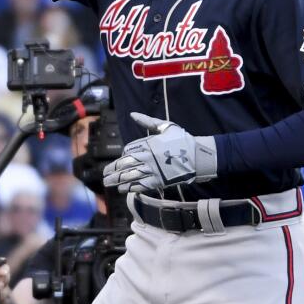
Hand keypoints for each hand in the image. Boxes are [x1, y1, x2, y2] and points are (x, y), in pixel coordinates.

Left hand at [102, 113, 217, 194]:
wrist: (199, 156)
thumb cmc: (183, 140)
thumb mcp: (165, 126)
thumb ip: (147, 121)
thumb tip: (132, 114)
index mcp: (148, 144)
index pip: (127, 150)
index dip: (122, 155)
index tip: (120, 159)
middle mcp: (147, 157)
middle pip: (124, 164)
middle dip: (112, 170)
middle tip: (104, 175)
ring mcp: (152, 171)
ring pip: (129, 176)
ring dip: (117, 180)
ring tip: (108, 183)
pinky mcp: (158, 181)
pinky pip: (140, 186)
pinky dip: (129, 188)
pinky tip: (122, 189)